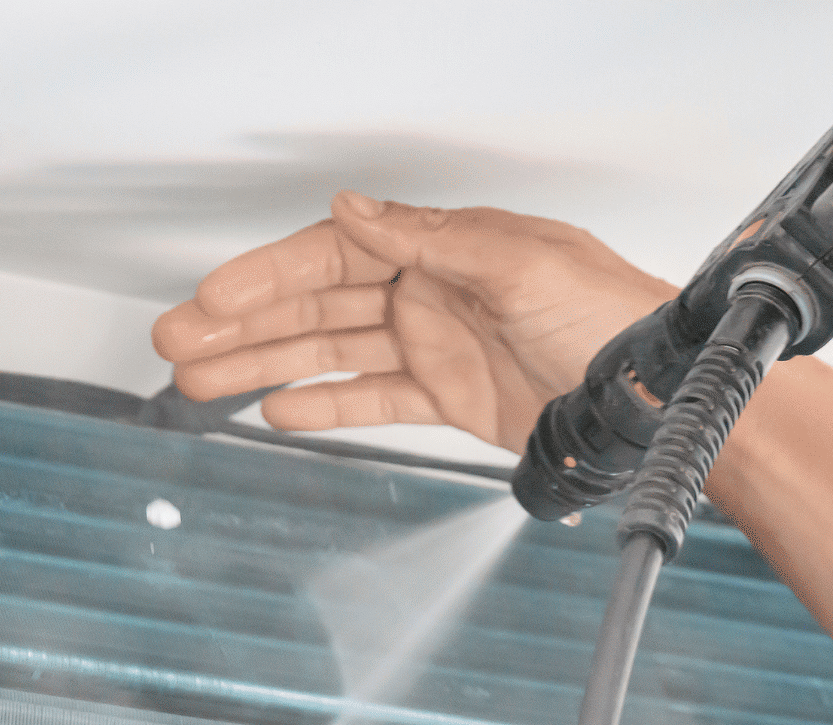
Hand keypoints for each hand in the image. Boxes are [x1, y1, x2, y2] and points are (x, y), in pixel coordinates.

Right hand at [150, 192, 675, 455]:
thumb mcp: (519, 265)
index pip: (330, 256)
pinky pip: (371, 400)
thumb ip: (429, 241)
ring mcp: (435, 346)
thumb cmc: (612, 318)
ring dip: (263, 366)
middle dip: (241, 325)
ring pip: (329, 354)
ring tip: (201, 382)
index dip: (266, 277)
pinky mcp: (450, 398)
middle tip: (175, 343)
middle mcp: (430, 292)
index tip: (211, 297)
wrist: (657, 396)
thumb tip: (357, 207)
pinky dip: (325, 406)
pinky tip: (277, 409)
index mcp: (442, 249)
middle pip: (313, 306)